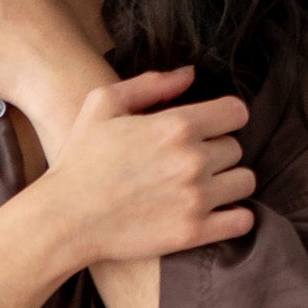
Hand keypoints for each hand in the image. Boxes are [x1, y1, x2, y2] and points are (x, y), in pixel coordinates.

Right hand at [43, 66, 255, 265]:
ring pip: (243, 182)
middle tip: (189, 165)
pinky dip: (235, 218)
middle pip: (236, 149)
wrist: (64, 219)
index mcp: (177, 124)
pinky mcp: (193, 232)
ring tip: (201, 189)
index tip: (208, 131)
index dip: (224, 119)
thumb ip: (150, 84)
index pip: (236, 113)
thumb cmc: (80, 160)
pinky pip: (242, 221)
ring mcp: (196, 197)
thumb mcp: (102, 104)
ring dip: (227, 184)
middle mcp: (193, 159)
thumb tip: (190, 75)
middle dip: (217, 154)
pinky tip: (216, 215)